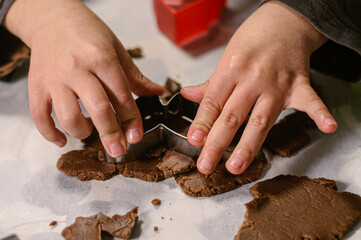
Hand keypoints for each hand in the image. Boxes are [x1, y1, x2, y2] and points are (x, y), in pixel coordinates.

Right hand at [4, 0, 163, 156]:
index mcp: (100, 58)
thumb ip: (135, 76)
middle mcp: (76, 69)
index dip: (131, 119)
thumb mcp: (116, 48)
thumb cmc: (87, 32)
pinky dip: (50, 133)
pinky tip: (62, 140)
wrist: (51, 17)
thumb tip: (157, 92)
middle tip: (119, 150)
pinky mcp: (36, 85)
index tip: (136, 136)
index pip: (121, 95)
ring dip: (82, 132)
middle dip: (111, 134)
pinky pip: (40, 116)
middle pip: (97, 109)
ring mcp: (53, 78)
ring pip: (68, 117)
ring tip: (90, 132)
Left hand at [181, 1, 336, 174]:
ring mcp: (276, 84)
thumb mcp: (225, 58)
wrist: (283, 21)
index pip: (213, 102)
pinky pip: (311, 100)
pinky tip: (327, 127)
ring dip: (249, 145)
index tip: (194, 142)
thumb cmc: (252, 40)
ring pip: (261, 119)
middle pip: (232, 116)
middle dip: (217, 143)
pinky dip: (320, 113)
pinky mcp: (299, 84)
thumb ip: (210, 84)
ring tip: (236, 166)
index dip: (202, 123)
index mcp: (230, 71)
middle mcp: (252, 79)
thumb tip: (188, 95)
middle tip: (206, 165)